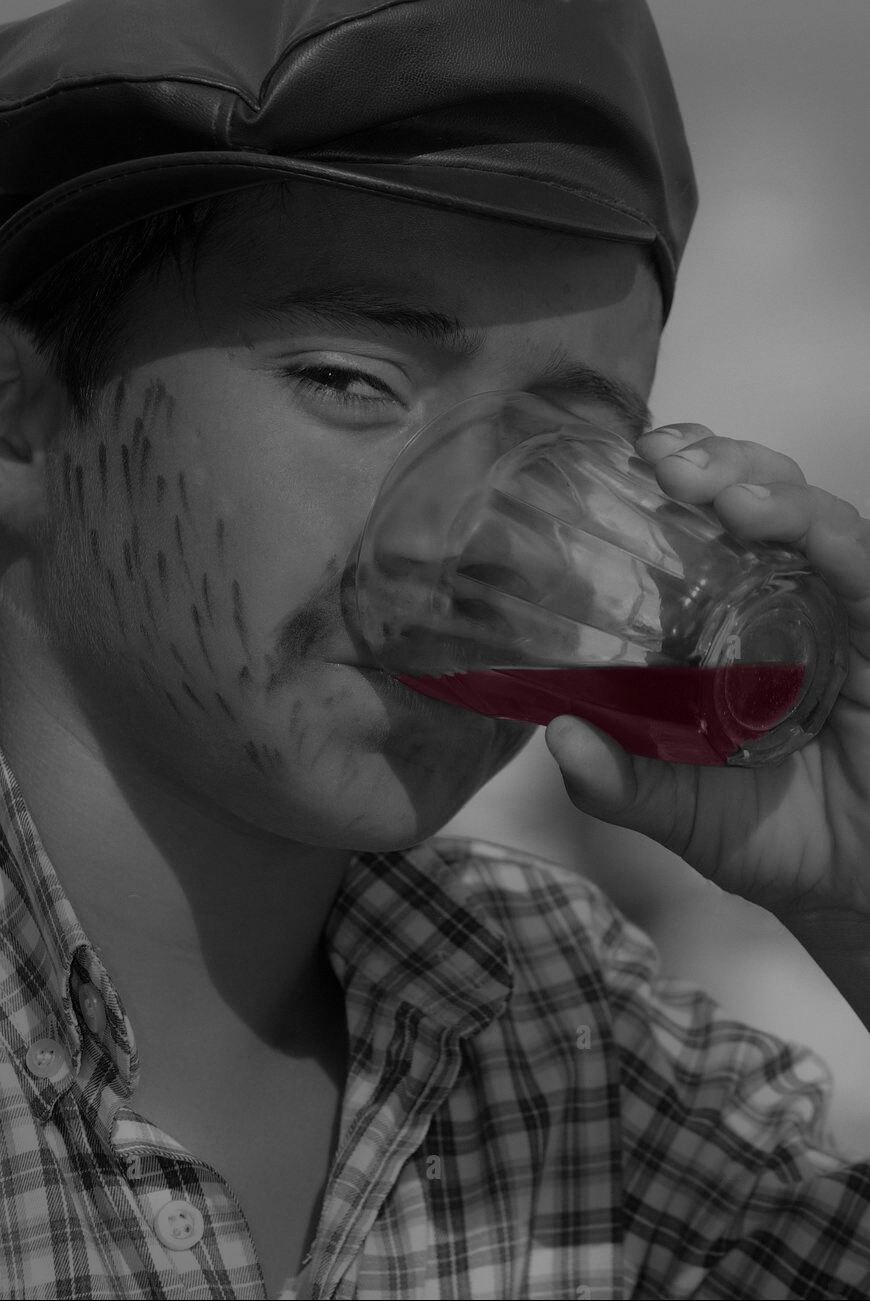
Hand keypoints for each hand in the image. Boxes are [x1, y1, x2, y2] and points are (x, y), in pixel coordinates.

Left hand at [544, 423, 869, 925]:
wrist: (853, 882)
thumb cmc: (770, 834)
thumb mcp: (678, 810)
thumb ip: (618, 782)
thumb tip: (559, 735)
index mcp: (720, 625)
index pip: (694, 529)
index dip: (663, 487)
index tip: (618, 466)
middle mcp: (778, 601)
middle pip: (751, 496)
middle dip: (711, 461)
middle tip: (660, 459)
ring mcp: (832, 610)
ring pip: (808, 513)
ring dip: (762, 485)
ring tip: (711, 486)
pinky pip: (861, 567)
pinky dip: (826, 534)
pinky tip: (784, 521)